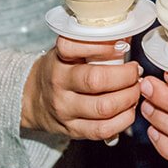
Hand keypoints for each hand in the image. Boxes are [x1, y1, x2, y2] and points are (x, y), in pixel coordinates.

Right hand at [22, 36, 142, 140]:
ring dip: (129, 98)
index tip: (123, 46)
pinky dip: (124, 120)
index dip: (103, 46)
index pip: (74, 47)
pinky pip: (103, 129)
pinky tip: (128, 110)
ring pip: (104, 108)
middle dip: (125, 76)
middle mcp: (59, 84)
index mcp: (58, 59)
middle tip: (135, 73)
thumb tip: (127, 37)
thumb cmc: (59, 71)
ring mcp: (65, 109)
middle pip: (96, 81)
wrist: (32, 99)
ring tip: (135, 90)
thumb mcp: (69, 52)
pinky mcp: (73, 129)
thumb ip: (94, 45)